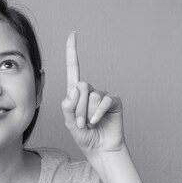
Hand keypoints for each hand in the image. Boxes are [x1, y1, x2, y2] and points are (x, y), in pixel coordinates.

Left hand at [61, 31, 125, 156]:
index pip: (73, 68)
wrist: (100, 149)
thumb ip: (68, 106)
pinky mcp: (114, 101)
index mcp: (77, 93)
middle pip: (81, 86)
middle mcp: (90, 90)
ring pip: (91, 96)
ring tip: (89, 124)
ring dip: (87, 114)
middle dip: (78, 107)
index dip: (72, 50)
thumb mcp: (69, 123)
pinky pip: (103, 101)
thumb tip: (75, 89)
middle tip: (81, 123)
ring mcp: (102, 95)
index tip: (73, 33)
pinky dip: (97, 113)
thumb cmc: (85, 136)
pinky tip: (97, 123)